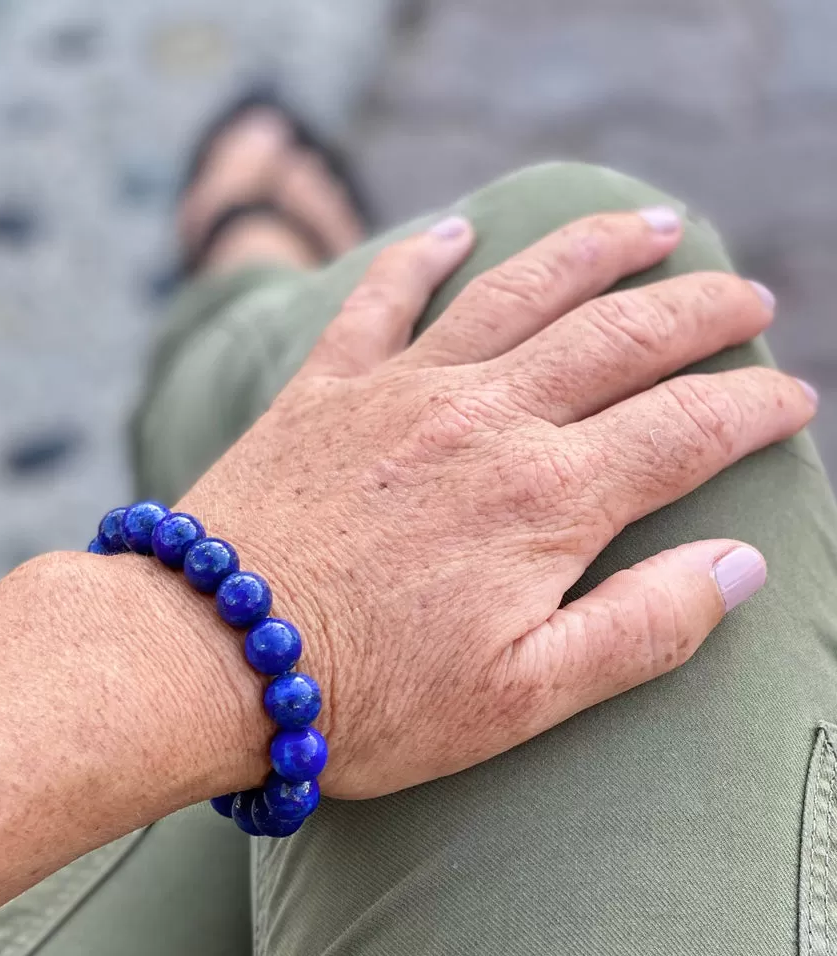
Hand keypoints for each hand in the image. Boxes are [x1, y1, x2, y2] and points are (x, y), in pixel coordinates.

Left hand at [179, 209, 814, 798]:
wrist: (207, 656)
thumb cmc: (362, 698)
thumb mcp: (523, 700)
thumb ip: (642, 628)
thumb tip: (739, 564)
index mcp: (544, 500)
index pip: (686, 429)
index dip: (753, 408)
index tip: (791, 400)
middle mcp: (483, 421)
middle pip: (621, 336)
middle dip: (700, 311)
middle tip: (749, 298)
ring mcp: (399, 392)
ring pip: (521, 290)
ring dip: (595, 250)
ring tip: (652, 224)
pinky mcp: (324, 389)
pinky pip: (382, 298)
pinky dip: (421, 256)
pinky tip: (456, 230)